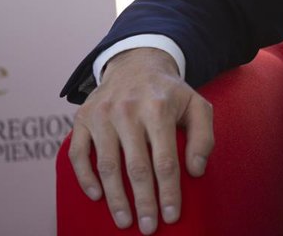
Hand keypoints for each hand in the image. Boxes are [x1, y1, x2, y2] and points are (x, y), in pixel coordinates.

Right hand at [68, 47, 214, 233]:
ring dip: (115, 198)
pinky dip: (85, 178)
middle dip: (143, 202)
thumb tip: (195, 171)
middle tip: (149, 228)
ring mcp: (102, 115)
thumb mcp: (197, 105)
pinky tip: (98, 197)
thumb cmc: (170, 93)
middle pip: (136, 167)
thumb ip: (204, 136)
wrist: (136, 64)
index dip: (168, 192)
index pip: (165, 160)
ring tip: (125, 221)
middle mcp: (128, 111)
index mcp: (159, 109)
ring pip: (106, 165)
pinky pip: (78, 155)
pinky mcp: (82, 119)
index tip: (171, 216)